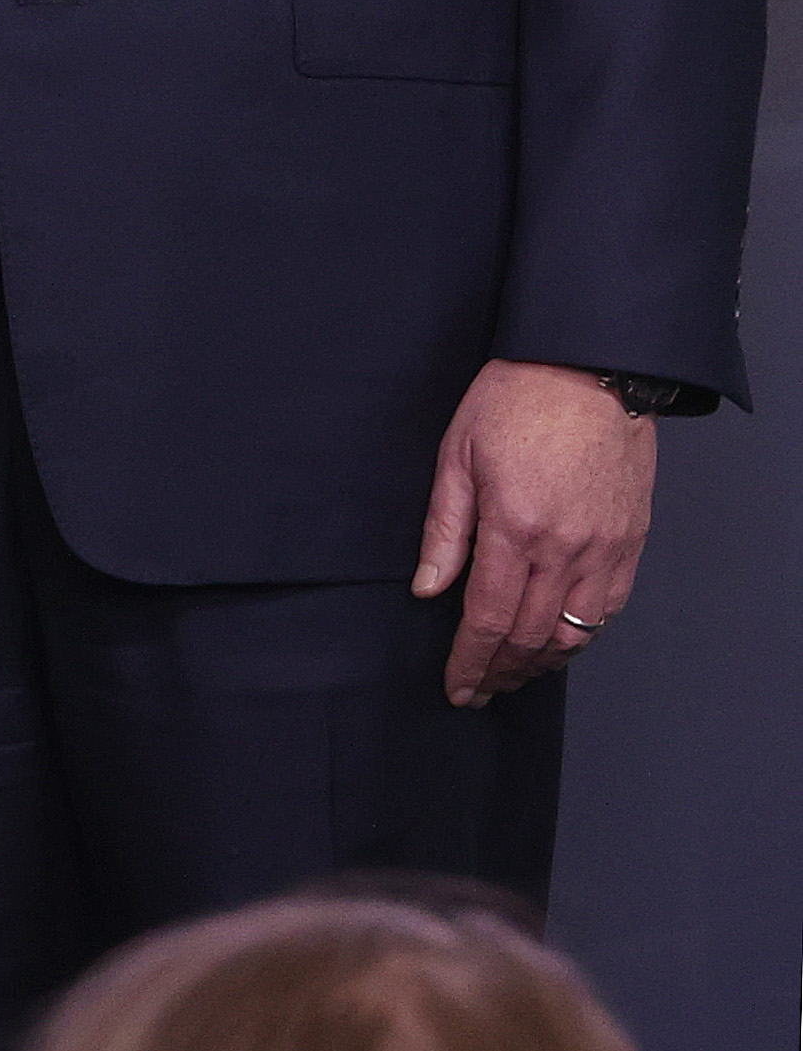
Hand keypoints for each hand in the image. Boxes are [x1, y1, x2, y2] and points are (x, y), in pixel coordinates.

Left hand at [412, 358, 651, 704]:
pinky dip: (582, 636)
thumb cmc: (514, 400)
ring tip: (513, 674)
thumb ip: (444, 529)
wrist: (590, 369)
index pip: (487, 618)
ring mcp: (605, 549)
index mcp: (514, 527)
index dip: (470, 662)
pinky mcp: (631, 542)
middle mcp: (565, 549)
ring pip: (576, 633)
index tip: (456, 688)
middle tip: (479, 691)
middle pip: (532, 637)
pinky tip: (559, 643)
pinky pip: (608, 609)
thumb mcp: (457, 454)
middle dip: (501, 672)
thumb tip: (429, 589)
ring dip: (542, 663)